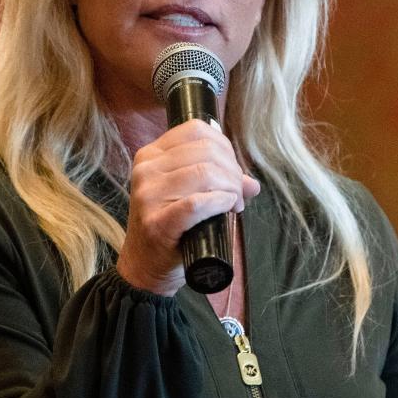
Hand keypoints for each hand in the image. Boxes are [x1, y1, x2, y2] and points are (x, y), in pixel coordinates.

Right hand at [116, 119, 260, 295]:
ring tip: (234, 205)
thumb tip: (252, 184)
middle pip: (206, 152)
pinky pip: (197, 203)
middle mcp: (146, 169)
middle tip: (238, 195)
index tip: (232, 172)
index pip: (197, 130)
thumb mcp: (189, 194)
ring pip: (205, 173)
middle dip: (232, 172)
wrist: (145, 267)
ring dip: (231, 189)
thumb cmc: (171, 227)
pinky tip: (228, 208)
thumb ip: (219, 181)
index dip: (225, 148)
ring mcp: (148, 195)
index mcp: (151, 154)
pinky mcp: (157, 222)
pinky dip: (220, 202)